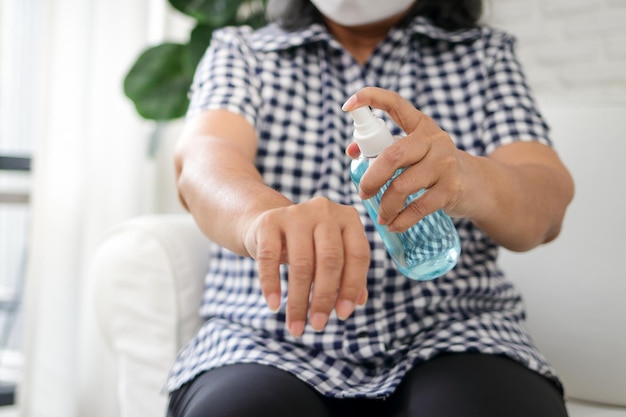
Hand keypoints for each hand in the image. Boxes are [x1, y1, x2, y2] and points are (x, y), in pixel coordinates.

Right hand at [243, 197, 369, 336]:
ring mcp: (296, 213)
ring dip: (298, 300)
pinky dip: (271, 285)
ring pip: (301, 263)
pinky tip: (274, 305)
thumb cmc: (308, 245)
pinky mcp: (269, 221)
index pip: (358, 255)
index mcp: (348, 218)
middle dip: (324, 297)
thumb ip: (348, 274)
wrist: (268, 224)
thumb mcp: (331, 254)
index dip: (351, 287)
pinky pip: (270, 258)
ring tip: (296, 325)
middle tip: (318, 325)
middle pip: (330, 260)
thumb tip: (358, 302)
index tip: (342, 315)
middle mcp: (324, 211)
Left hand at [343, 87, 468, 231]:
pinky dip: (401, 220)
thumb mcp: (414, 152)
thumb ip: (385, 149)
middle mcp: (434, 140)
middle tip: (363, 192)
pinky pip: (418, 207)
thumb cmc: (434, 167)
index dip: (371, 99)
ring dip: (385, 206)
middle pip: (393, 156)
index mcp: (420, 125)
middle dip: (371, 178)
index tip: (348, 105)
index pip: (395, 103)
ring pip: (402, 186)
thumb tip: (352, 151)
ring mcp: (445, 164)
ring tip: (380, 216)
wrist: (477, 185)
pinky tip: (394, 225)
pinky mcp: (452, 189)